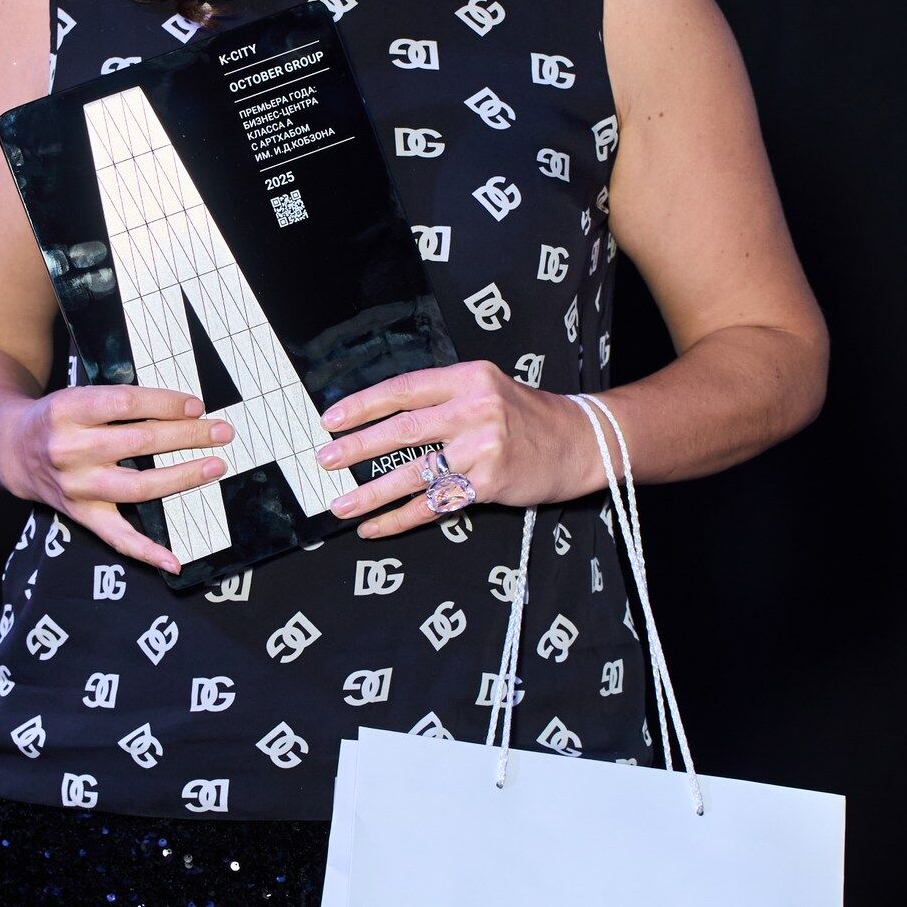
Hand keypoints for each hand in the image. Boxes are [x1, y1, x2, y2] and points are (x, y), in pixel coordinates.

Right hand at [0, 382, 233, 574]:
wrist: (13, 450)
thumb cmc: (59, 419)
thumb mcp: (77, 395)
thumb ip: (118, 400)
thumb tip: (183, 407)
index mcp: (69, 410)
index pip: (126, 402)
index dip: (165, 403)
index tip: (196, 405)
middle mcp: (70, 449)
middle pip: (140, 442)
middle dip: (187, 436)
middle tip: (221, 432)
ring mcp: (77, 486)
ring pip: (139, 485)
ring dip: (183, 476)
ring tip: (214, 466)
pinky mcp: (81, 514)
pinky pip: (117, 537)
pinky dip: (147, 552)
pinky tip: (175, 560)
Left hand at [314, 362, 595, 541]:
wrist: (581, 442)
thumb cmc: (528, 417)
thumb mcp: (488, 389)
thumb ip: (443, 398)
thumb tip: (385, 417)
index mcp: (467, 379)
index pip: (404, 389)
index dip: (363, 405)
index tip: (331, 420)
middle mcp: (474, 409)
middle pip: (403, 430)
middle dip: (357, 448)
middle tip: (324, 460)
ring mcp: (482, 447)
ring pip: (414, 473)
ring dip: (372, 492)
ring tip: (341, 505)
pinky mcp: (489, 482)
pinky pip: (435, 504)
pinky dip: (400, 519)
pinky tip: (376, 527)